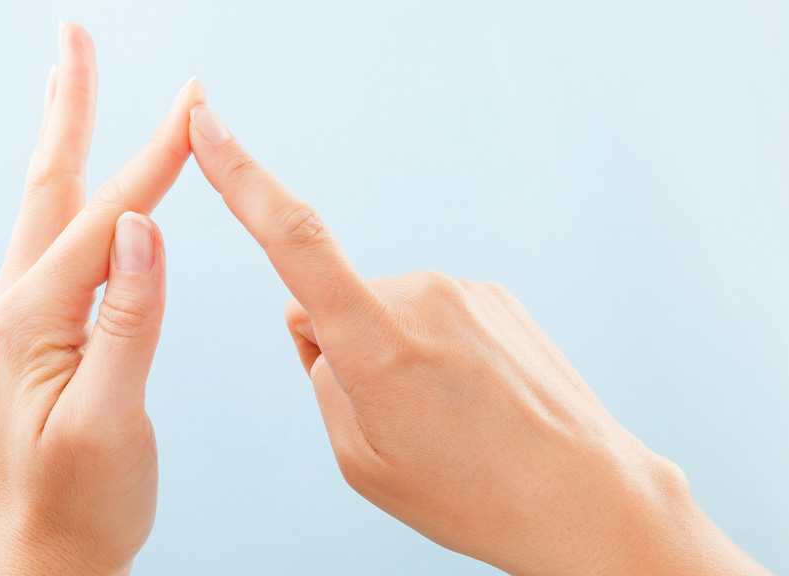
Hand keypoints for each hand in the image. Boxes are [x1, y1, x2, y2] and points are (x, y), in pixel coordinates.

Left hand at [0, 23, 204, 575]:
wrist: (46, 560)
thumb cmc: (80, 502)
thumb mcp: (107, 418)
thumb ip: (126, 320)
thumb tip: (142, 227)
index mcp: (32, 320)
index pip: (105, 220)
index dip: (154, 160)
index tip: (192, 104)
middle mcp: (17, 306)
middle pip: (51, 185)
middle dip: (69, 107)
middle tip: (74, 38)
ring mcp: (25, 318)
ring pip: (52, 209)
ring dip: (69, 142)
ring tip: (74, 87)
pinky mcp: (43, 333)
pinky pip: (62, 245)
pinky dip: (77, 195)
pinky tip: (85, 188)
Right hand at [187, 104, 770, 575]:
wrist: (582, 497)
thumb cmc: (466, 493)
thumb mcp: (360, 458)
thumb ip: (321, 376)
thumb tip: (310, 319)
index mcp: (375, 342)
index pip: (293, 241)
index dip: (242, 178)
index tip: (206, 122)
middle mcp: (419, 297)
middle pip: (338, 305)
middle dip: (343, 349)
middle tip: (396, 415)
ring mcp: (463, 290)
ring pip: (386, 311)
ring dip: (393, 351)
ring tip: (446, 414)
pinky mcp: (494, 294)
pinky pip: (432, 313)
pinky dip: (433, 349)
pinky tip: (471, 396)